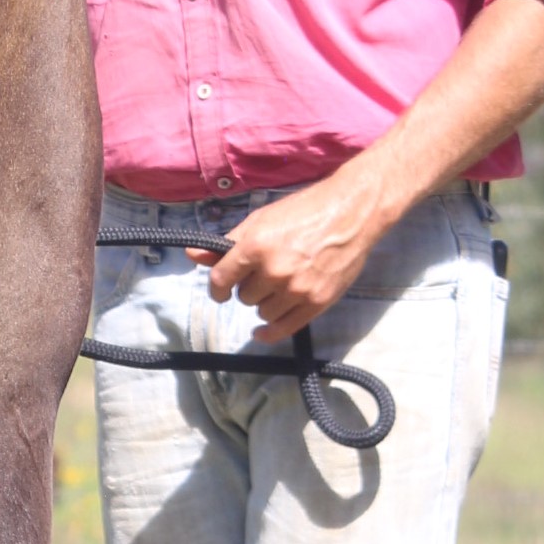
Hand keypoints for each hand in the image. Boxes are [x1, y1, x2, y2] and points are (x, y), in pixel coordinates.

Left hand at [188, 167, 389, 340]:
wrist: (351, 213)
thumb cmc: (304, 211)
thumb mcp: (261, 221)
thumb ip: (226, 243)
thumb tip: (192, 255)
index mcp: (256, 246)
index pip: (221, 279)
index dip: (217, 288)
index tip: (220, 290)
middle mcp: (274, 270)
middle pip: (244, 296)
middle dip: (250, 287)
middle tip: (266, 272)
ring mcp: (297, 289)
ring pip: (262, 312)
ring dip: (265, 302)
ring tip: (279, 284)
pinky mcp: (317, 302)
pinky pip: (283, 328)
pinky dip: (268, 333)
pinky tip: (260, 332)